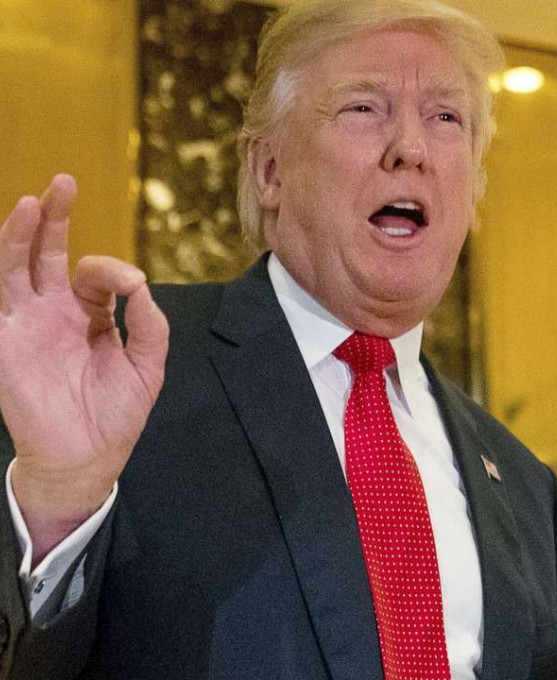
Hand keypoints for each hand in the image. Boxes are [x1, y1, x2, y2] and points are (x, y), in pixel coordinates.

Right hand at [0, 175, 168, 559]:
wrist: (88, 457)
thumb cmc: (117, 413)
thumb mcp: (149, 363)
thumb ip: (149, 322)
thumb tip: (140, 284)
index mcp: (89, 316)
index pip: (95, 274)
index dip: (113, 270)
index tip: (130, 286)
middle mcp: (54, 313)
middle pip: (47, 255)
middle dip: (55, 219)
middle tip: (63, 183)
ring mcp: (27, 325)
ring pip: (16, 268)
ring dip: (21, 235)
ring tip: (32, 203)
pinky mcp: (7, 343)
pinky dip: (0, 272)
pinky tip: (9, 246)